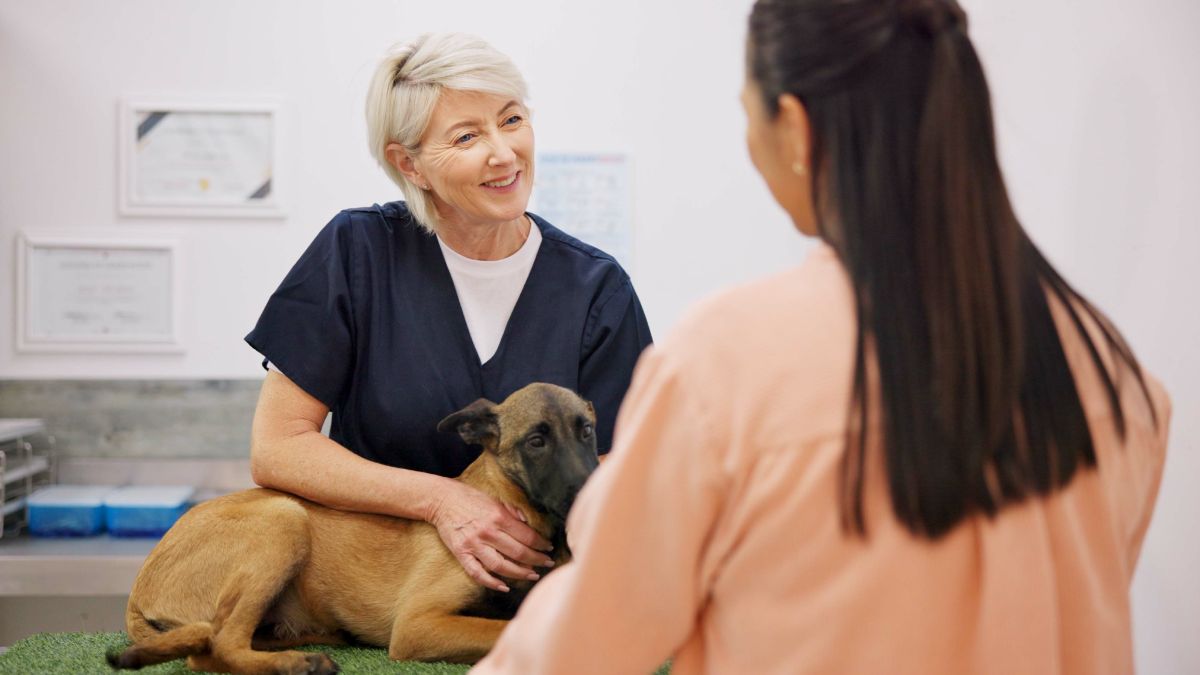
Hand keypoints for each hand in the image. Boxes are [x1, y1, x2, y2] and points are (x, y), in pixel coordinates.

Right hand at [427, 480, 554, 591]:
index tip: (549, 548)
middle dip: (536, 560)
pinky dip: (491, 583)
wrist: (442, 500)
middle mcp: (488, 532)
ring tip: (532, 575)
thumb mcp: (496, 500)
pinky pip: (477, 573)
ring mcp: (474, 544)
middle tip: (547, 564)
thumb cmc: (471, 498)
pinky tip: (504, 587)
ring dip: (519, 573)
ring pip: (501, 566)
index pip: (527, 536)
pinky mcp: (461, 553)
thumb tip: (529, 524)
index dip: (541, 544)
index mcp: (499, 516)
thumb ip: (513, 512)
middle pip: (518, 552)